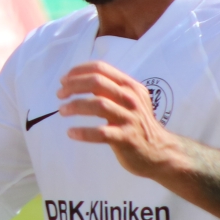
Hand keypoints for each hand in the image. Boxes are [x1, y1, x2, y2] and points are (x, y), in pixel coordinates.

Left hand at [57, 62, 181, 179]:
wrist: (159, 151)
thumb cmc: (138, 123)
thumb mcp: (130, 100)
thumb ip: (110, 89)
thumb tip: (78, 81)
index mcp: (129, 86)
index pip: (100, 68)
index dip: (78, 71)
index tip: (64, 80)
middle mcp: (130, 98)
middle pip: (97, 82)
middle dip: (73, 85)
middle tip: (60, 95)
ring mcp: (129, 118)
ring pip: (98, 104)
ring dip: (75, 106)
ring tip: (62, 111)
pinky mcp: (126, 138)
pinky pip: (101, 133)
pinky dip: (83, 132)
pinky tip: (71, 133)